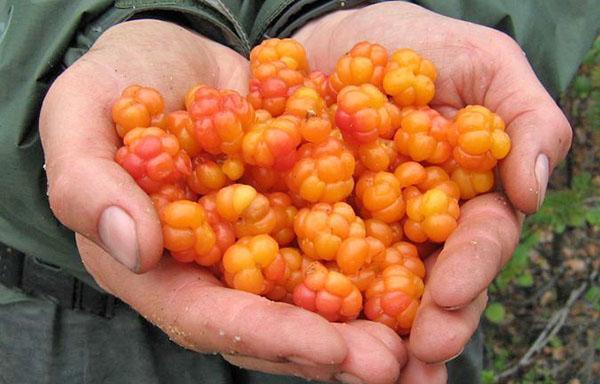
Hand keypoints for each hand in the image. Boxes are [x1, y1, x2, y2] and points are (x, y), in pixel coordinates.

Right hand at [40, 20, 404, 382]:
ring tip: (422, 337)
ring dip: (366, 319)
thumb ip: (89, 183)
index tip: (327, 350)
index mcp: (158, 264)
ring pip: (313, 293)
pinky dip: (378, 259)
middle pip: (273, 322)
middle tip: (392, 366)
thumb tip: (130, 245)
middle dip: (330, 349)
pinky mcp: (297, 210)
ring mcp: (261, 240)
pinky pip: (338, 239)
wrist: (176, 57)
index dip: (267, 337)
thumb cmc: (115, 82)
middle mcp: (215, 267)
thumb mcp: (80, 116)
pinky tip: (421, 272)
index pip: (210, 316)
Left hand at [293, 1, 570, 379]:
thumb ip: (524, 117)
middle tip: (414, 359)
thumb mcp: (482, 62)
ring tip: (366, 369)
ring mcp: (362, 226)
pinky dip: (310, 295)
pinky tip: (306, 326)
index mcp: (461, 195)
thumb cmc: (413, 42)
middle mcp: (414, 223)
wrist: (332, 32)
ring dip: (373, 333)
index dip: (470, 275)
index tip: (451, 299)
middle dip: (427, 325)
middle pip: (428, 286)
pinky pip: (309, 261)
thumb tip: (535, 188)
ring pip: (373, 290)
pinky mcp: (310, 221)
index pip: (477, 245)